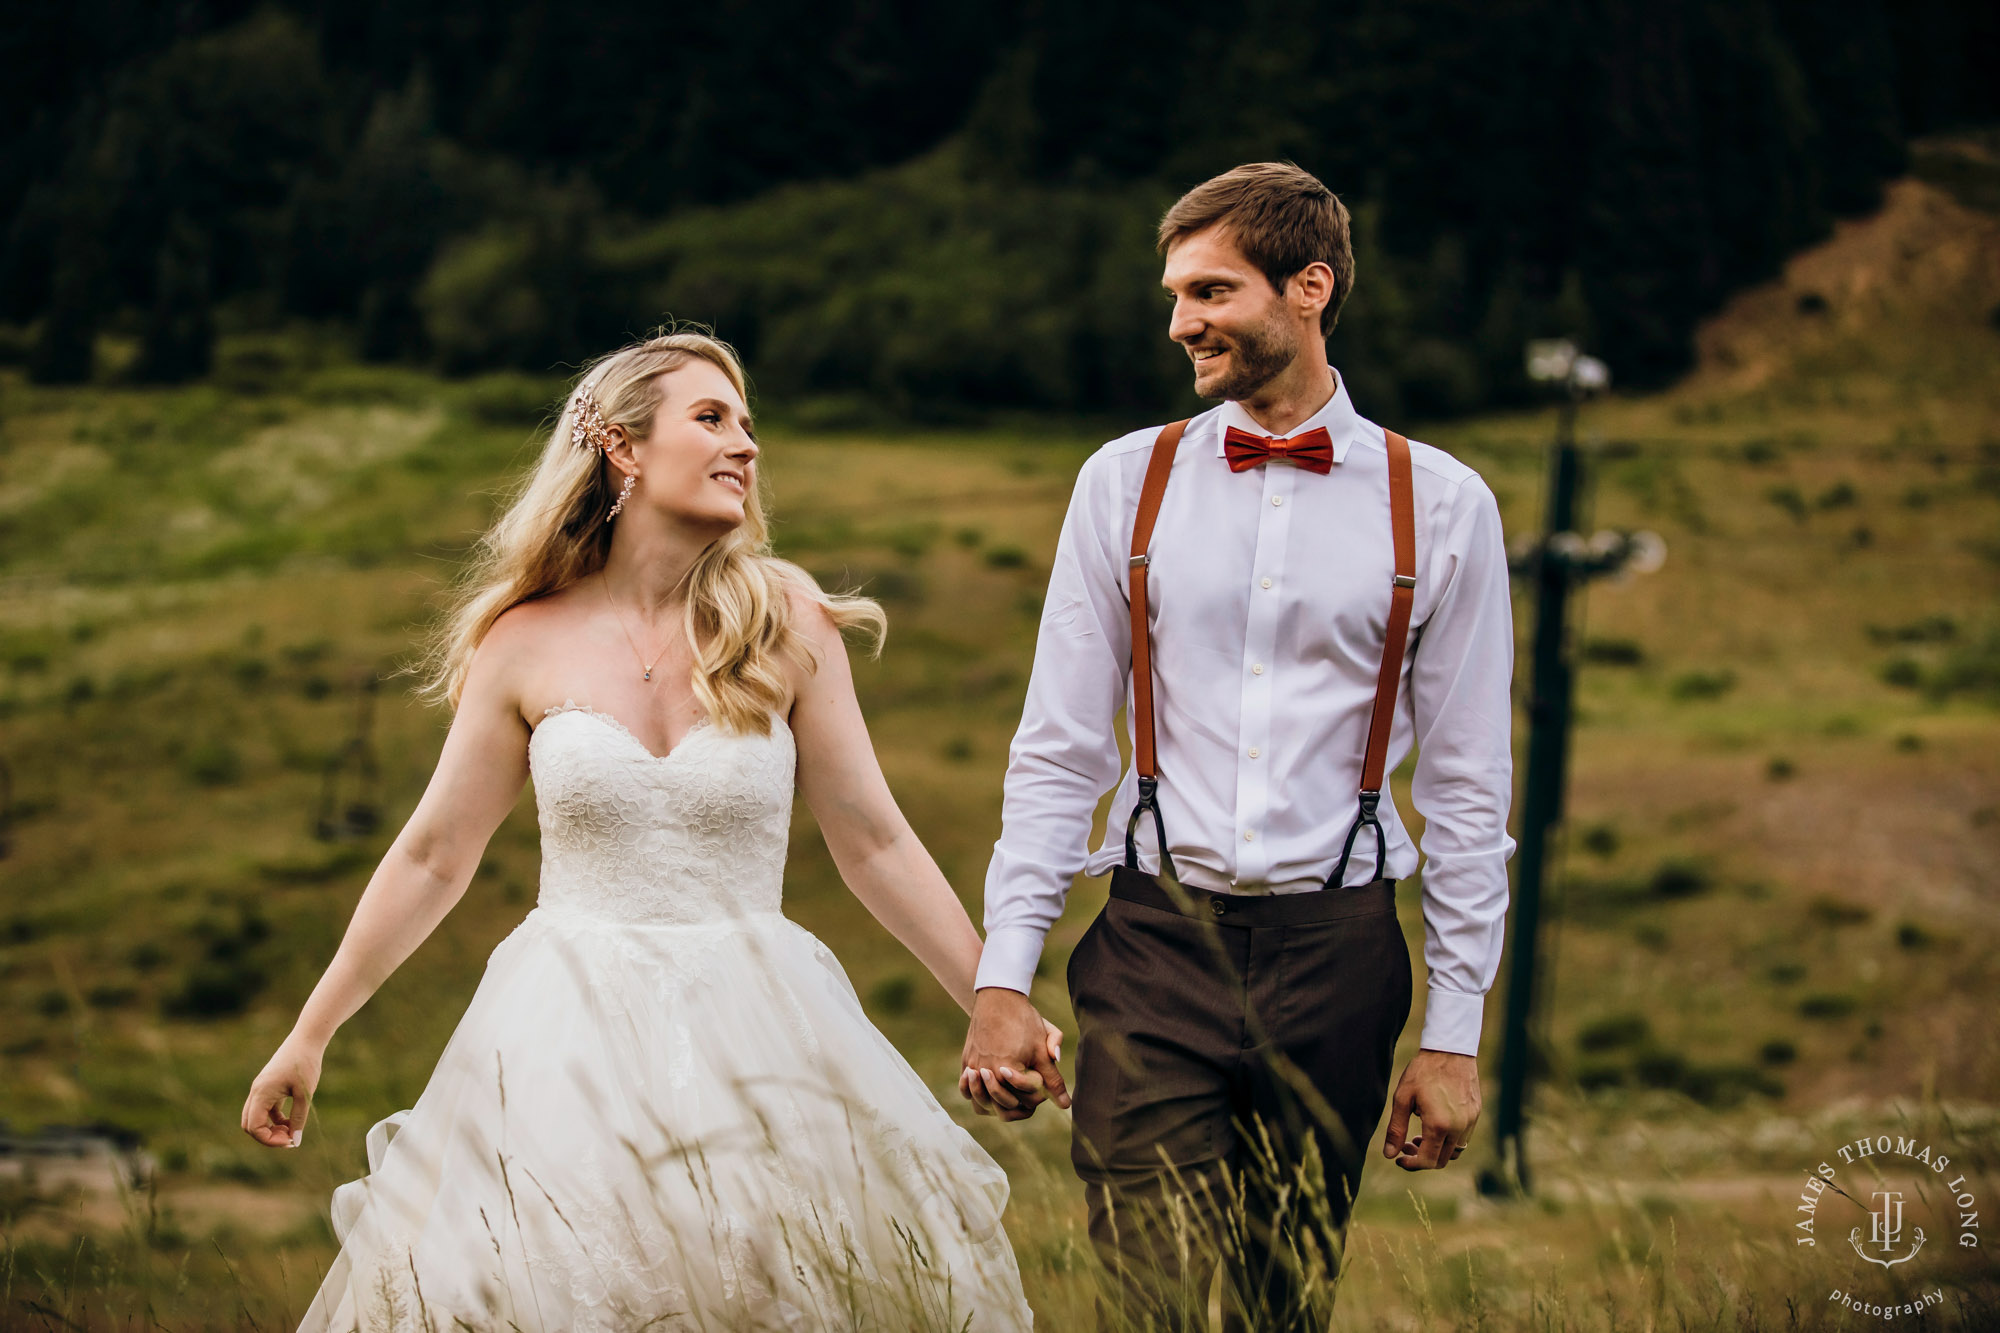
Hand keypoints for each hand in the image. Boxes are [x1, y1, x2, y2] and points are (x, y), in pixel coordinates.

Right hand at [241, 1034, 323, 1148]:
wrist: (306, 1040)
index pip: (254, 1127)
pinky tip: (291, 1121)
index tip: (290, 1140)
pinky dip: (275, 1119)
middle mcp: (256, 1092)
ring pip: (256, 1118)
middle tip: (290, 1138)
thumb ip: (299, 1118)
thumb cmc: (305, 1064)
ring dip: (271, 1128)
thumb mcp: (305, 1094)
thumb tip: (296, 1141)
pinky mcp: (268, 1087)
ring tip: (292, 1130)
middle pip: (250, 1125)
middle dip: (267, 1136)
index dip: (269, 1139)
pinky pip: (265, 1110)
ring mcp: (260, 1089)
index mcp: (261, 1094)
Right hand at [959, 988, 1068, 1120]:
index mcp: (1009, 1070)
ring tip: (1010, 1096)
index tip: (1041, 1078)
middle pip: (1004, 1106)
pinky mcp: (966, 1062)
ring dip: (998, 1105)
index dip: (1039, 1095)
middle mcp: (988, 1072)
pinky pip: (968, 1092)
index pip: (1027, 1100)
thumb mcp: (1042, 1049)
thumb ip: (1054, 1079)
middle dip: (1020, 1102)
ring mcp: (973, 1068)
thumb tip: (1066, 1105)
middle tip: (1028, 1089)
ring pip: (982, 1105)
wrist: (998, 997)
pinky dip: (979, 1097)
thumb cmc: (1023, 1021)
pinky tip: (992, 1091)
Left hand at [1382, 1048, 1480, 1169]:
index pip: (1427, 1160)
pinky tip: (1436, 1124)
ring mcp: (1470, 1121)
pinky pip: (1463, 1137)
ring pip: (1455, 1151)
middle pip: (1442, 1160)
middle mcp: (1459, 1127)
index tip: (1398, 1158)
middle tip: (1406, 1145)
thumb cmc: (1423, 1071)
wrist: (1450, 1049)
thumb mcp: (1403, 1098)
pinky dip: (1449, 1140)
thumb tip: (1389, 1154)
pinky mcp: (1476, 1113)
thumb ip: (1396, 1129)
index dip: (1411, 1165)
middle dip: (1422, 1158)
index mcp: (1439, 1125)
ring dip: (1437, 1151)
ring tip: (1420, 1136)